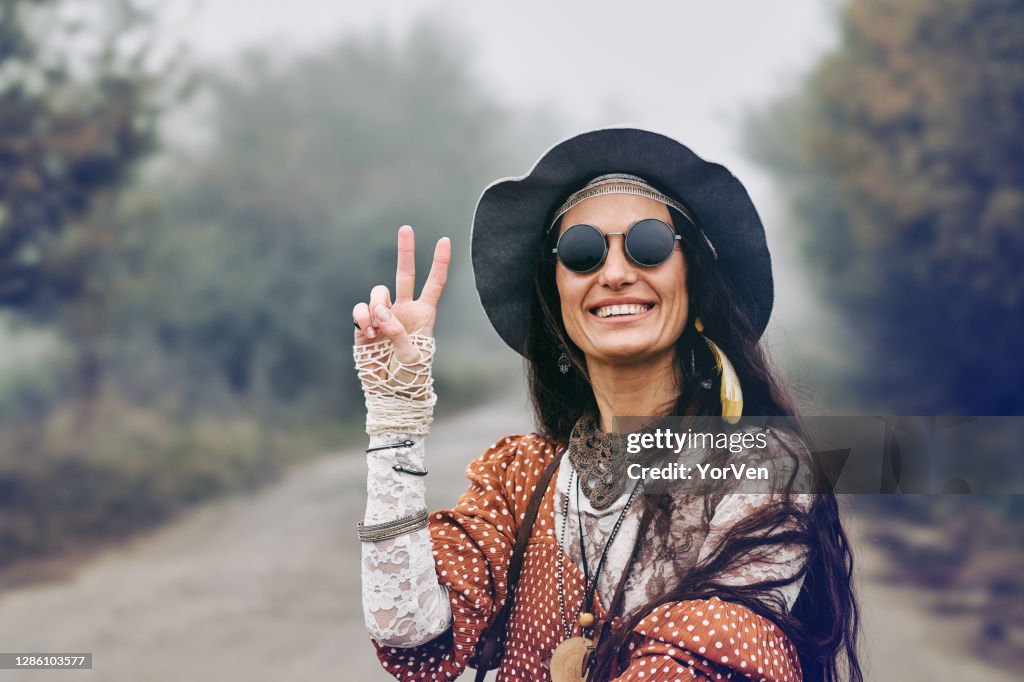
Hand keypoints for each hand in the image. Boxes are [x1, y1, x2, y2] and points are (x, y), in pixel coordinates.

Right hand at [353, 225, 450, 365]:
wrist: (389, 392)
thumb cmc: (409, 376)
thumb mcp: (412, 356)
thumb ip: (398, 332)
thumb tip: (380, 312)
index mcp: (424, 315)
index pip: (434, 284)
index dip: (440, 263)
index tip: (444, 240)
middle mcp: (404, 310)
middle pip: (405, 274)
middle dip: (405, 251)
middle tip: (406, 228)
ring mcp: (384, 315)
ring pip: (378, 293)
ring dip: (376, 307)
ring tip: (377, 330)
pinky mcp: (364, 324)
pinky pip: (361, 309)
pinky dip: (362, 318)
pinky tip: (367, 333)